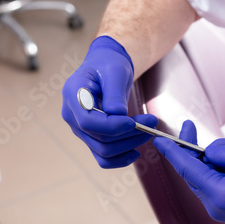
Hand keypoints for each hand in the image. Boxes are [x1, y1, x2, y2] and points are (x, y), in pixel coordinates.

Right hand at [62, 36, 157, 167]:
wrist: (106, 68)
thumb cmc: (109, 64)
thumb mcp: (115, 71)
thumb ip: (114, 92)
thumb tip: (117, 113)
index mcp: (73, 95)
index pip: (87, 122)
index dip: (112, 126)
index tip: (134, 122)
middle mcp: (72, 116)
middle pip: (99, 138)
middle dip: (129, 134)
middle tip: (152, 123)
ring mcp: (80, 129)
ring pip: (103, 151)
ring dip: (129, 145)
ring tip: (149, 130)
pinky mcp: (91, 138)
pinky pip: (103, 157)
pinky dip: (120, 159)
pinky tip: (136, 151)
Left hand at [153, 121, 224, 223]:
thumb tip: (210, 152)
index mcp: (217, 193)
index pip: (186, 168)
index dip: (172, 151)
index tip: (158, 138)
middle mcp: (213, 204)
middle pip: (193, 171)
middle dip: (192, 148)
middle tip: (189, 125)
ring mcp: (220, 208)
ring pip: (205, 175)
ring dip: (212, 157)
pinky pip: (215, 183)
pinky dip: (220, 168)